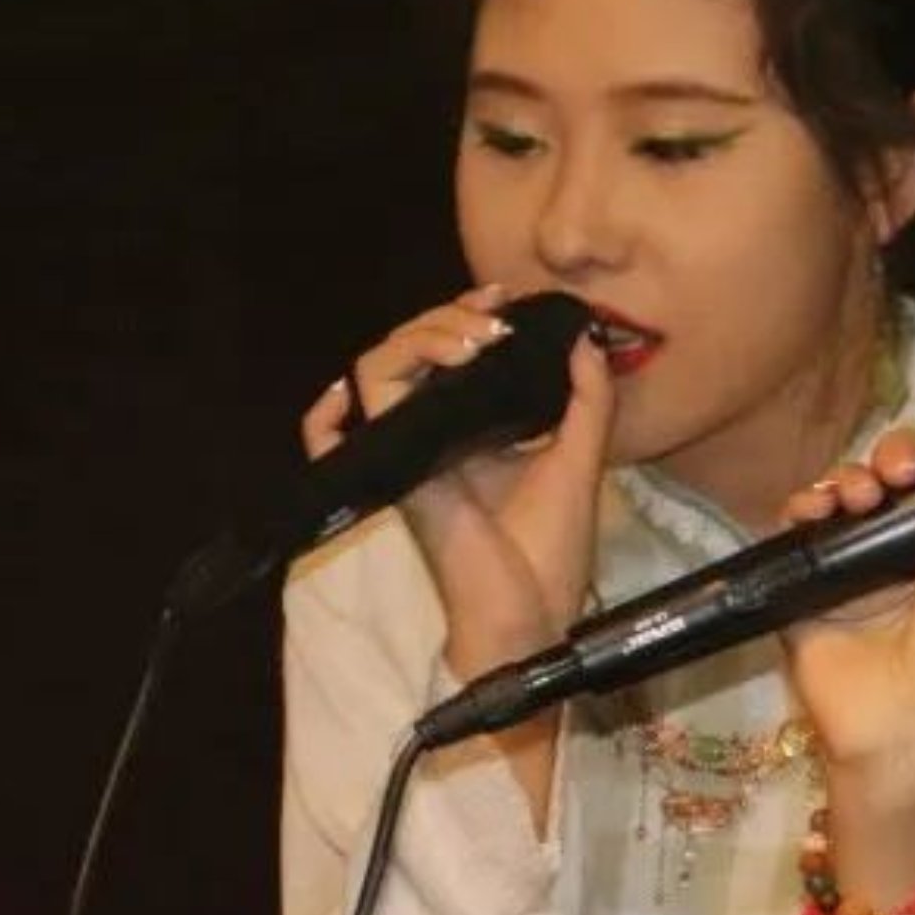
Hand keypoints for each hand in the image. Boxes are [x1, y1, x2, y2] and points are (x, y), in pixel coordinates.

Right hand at [300, 284, 613, 679]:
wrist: (532, 612)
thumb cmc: (551, 549)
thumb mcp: (581, 457)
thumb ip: (587, 397)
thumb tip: (585, 336)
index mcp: (473, 426)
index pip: (449, 352)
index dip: (466, 317)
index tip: (505, 302)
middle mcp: (433, 432)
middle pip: (411, 349)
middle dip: (447, 318)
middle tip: (494, 320)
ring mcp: (407, 451)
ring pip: (377, 370)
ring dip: (417, 341)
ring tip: (471, 343)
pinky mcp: (393, 473)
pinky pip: (328, 435)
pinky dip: (327, 412)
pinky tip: (360, 390)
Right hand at [778, 413, 914, 907]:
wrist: (894, 738)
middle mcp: (902, 559)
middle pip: (890, 481)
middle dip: (891, 460)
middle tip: (894, 472)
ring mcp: (850, 573)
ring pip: (843, 498)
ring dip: (848, 479)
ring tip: (856, 496)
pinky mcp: (803, 588)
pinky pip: (797, 532)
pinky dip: (803, 507)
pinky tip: (815, 509)